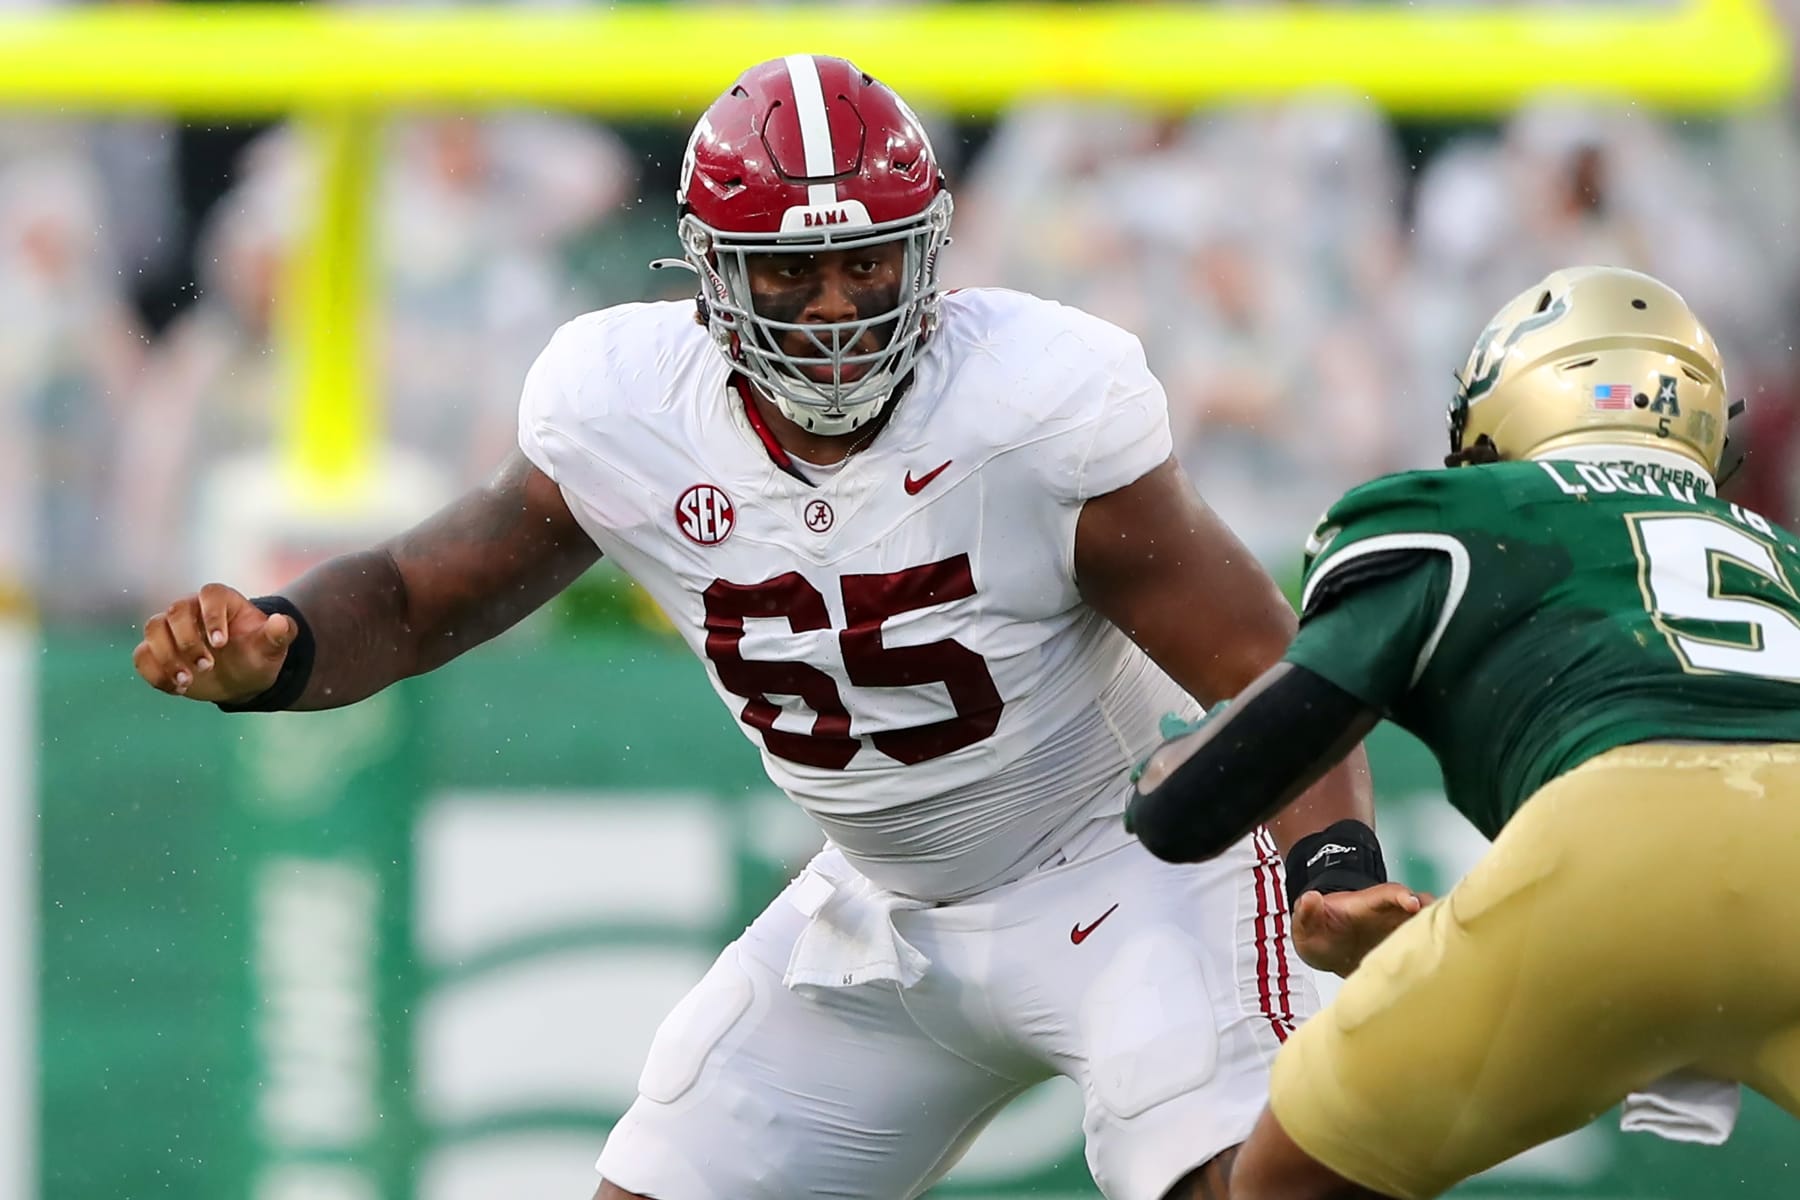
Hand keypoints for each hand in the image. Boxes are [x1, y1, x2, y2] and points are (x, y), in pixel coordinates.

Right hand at [133, 583, 295, 703]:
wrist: (242, 678)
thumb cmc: (257, 654)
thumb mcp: (272, 647)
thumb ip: (279, 634)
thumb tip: (281, 622)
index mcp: (222, 601)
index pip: (210, 594)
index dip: (212, 615)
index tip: (221, 643)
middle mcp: (192, 610)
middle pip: (175, 611)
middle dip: (188, 640)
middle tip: (207, 666)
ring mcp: (171, 630)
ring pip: (153, 629)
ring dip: (166, 656)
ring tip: (187, 681)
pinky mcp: (156, 652)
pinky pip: (141, 656)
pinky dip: (154, 673)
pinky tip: (177, 689)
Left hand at [1291, 882, 1434, 976]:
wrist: (1324, 949)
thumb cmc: (1319, 932)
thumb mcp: (1305, 925)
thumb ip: (1305, 912)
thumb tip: (1310, 897)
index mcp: (1366, 905)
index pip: (1389, 894)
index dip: (1402, 896)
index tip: (1413, 904)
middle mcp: (1389, 916)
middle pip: (1420, 907)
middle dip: (1434, 914)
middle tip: (1447, 929)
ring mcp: (1398, 933)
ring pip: (1426, 928)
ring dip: (1438, 936)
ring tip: (1450, 953)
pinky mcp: (1402, 951)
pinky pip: (1422, 951)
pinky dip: (1432, 956)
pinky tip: (1440, 973)